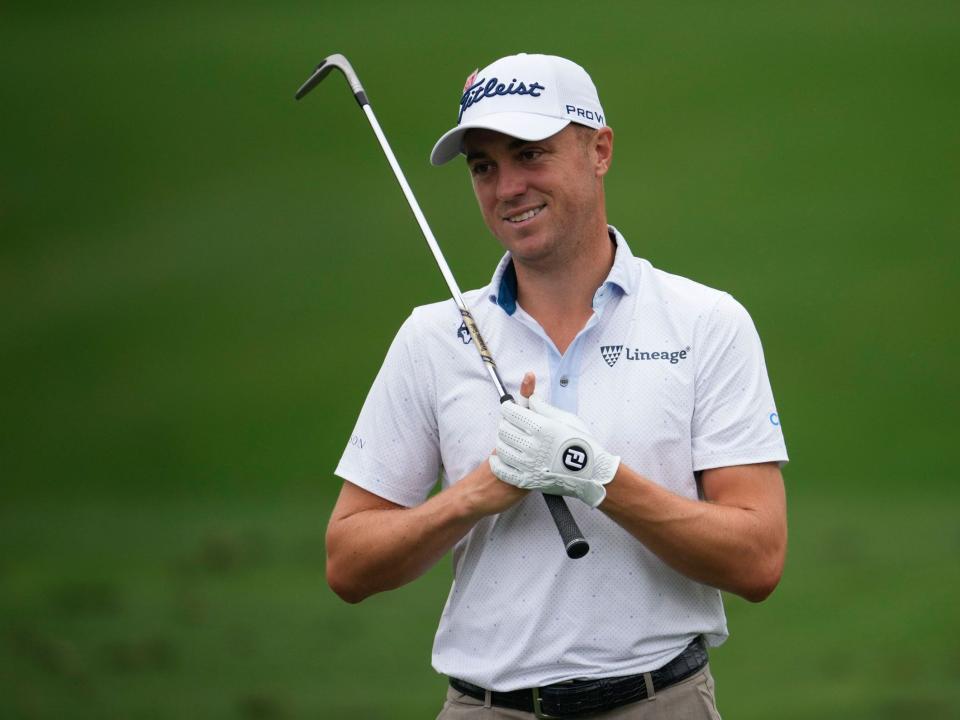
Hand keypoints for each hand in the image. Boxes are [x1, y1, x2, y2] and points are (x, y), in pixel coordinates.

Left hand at [490, 375, 619, 506]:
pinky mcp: (527, 480)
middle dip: (505, 423)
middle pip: (503, 429)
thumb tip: (530, 398)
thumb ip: (544, 407)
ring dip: (502, 441)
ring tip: (510, 439)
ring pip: (501, 448)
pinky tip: (499, 457)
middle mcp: (533, 446)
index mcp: (542, 428)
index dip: (508, 407)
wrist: (591, 473)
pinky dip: (497, 463)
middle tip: (511, 423)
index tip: (509, 408)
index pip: (511, 412)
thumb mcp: (566, 419)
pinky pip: (502, 471)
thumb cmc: (582, 445)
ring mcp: (528, 465)